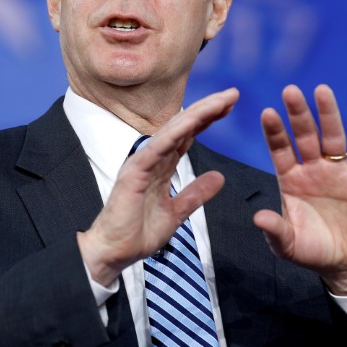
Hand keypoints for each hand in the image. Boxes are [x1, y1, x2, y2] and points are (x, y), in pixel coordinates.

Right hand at [78, 88, 239, 285]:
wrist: (113, 253)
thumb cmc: (137, 233)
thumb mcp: (177, 212)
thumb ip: (196, 194)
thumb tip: (219, 177)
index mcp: (161, 166)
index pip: (188, 136)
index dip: (208, 120)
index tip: (230, 106)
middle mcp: (152, 158)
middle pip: (183, 127)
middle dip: (208, 109)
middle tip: (232, 93)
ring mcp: (142, 162)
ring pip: (173, 131)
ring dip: (197, 114)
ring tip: (221, 101)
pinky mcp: (134, 172)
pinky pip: (157, 148)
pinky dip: (175, 133)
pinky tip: (192, 121)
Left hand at [253, 85, 346, 294]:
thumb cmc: (312, 252)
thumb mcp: (288, 245)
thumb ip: (275, 230)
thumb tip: (258, 217)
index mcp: (290, 180)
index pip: (280, 150)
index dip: (275, 132)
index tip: (267, 112)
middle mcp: (312, 170)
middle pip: (305, 136)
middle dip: (298, 114)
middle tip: (290, 90)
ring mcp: (338, 174)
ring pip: (333, 139)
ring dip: (329, 115)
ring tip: (322, 90)